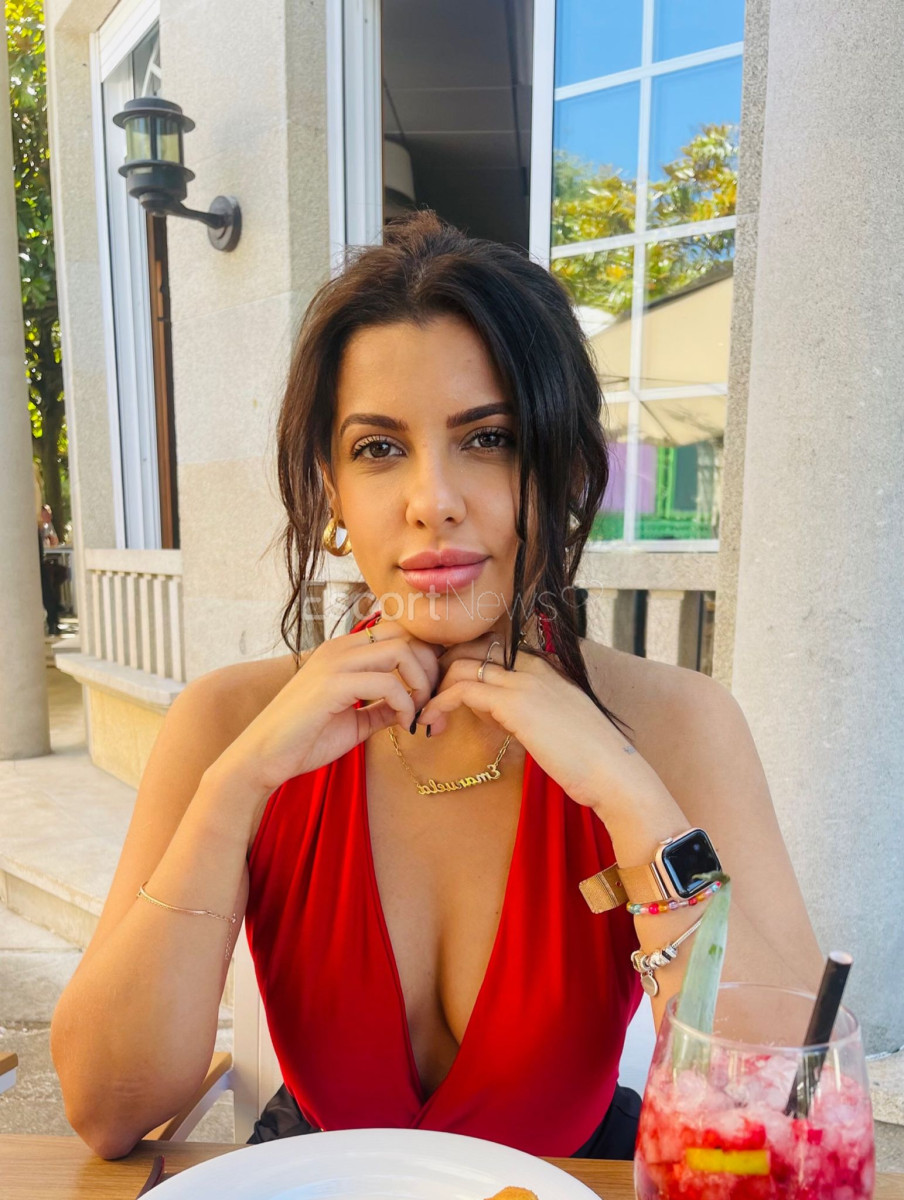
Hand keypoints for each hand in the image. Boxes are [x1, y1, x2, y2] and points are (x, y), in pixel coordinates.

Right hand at [216, 618, 442, 797]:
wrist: (263, 758)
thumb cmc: (304, 739)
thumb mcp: (355, 720)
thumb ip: (382, 708)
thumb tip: (412, 706)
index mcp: (344, 651)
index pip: (399, 631)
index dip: (426, 656)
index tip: (431, 690)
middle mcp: (340, 648)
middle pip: (407, 634)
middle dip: (430, 667)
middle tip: (430, 701)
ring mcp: (334, 663)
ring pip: (401, 650)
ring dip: (421, 683)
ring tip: (417, 713)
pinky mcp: (331, 685)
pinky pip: (386, 682)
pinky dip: (404, 703)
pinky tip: (402, 723)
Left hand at [416, 633, 668, 813]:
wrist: (615, 774)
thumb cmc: (588, 759)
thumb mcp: (552, 724)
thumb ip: (521, 710)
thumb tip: (489, 711)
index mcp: (544, 667)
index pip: (490, 648)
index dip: (460, 664)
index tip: (442, 690)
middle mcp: (533, 665)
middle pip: (470, 650)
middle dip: (440, 671)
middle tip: (422, 698)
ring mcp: (524, 680)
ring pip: (460, 665)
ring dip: (434, 688)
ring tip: (420, 714)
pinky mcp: (514, 702)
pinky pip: (461, 690)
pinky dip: (438, 704)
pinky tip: (428, 723)